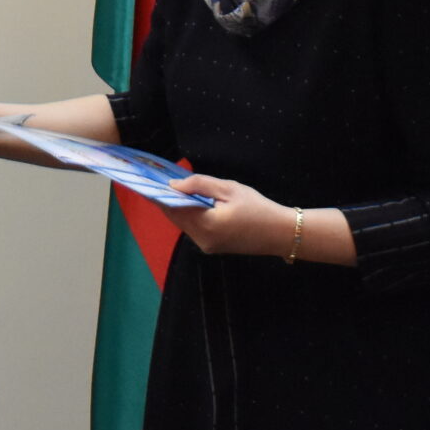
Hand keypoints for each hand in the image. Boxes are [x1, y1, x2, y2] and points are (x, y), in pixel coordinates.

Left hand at [164, 174, 292, 256]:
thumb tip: (174, 184)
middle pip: (176, 218)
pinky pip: (194, 229)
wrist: (280, 233)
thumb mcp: (229, 189)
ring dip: (179, 208)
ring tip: (176, 189)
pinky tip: (192, 203)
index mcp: (205, 225)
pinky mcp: (213, 248)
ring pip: (184, 224)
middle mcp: (202, 240)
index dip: (160, 195)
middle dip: (168, 201)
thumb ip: (199, 184)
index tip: (149, 181)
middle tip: (160, 182)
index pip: (173, 208)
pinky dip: (191, 216)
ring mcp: (207, 246)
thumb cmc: (258, 208)